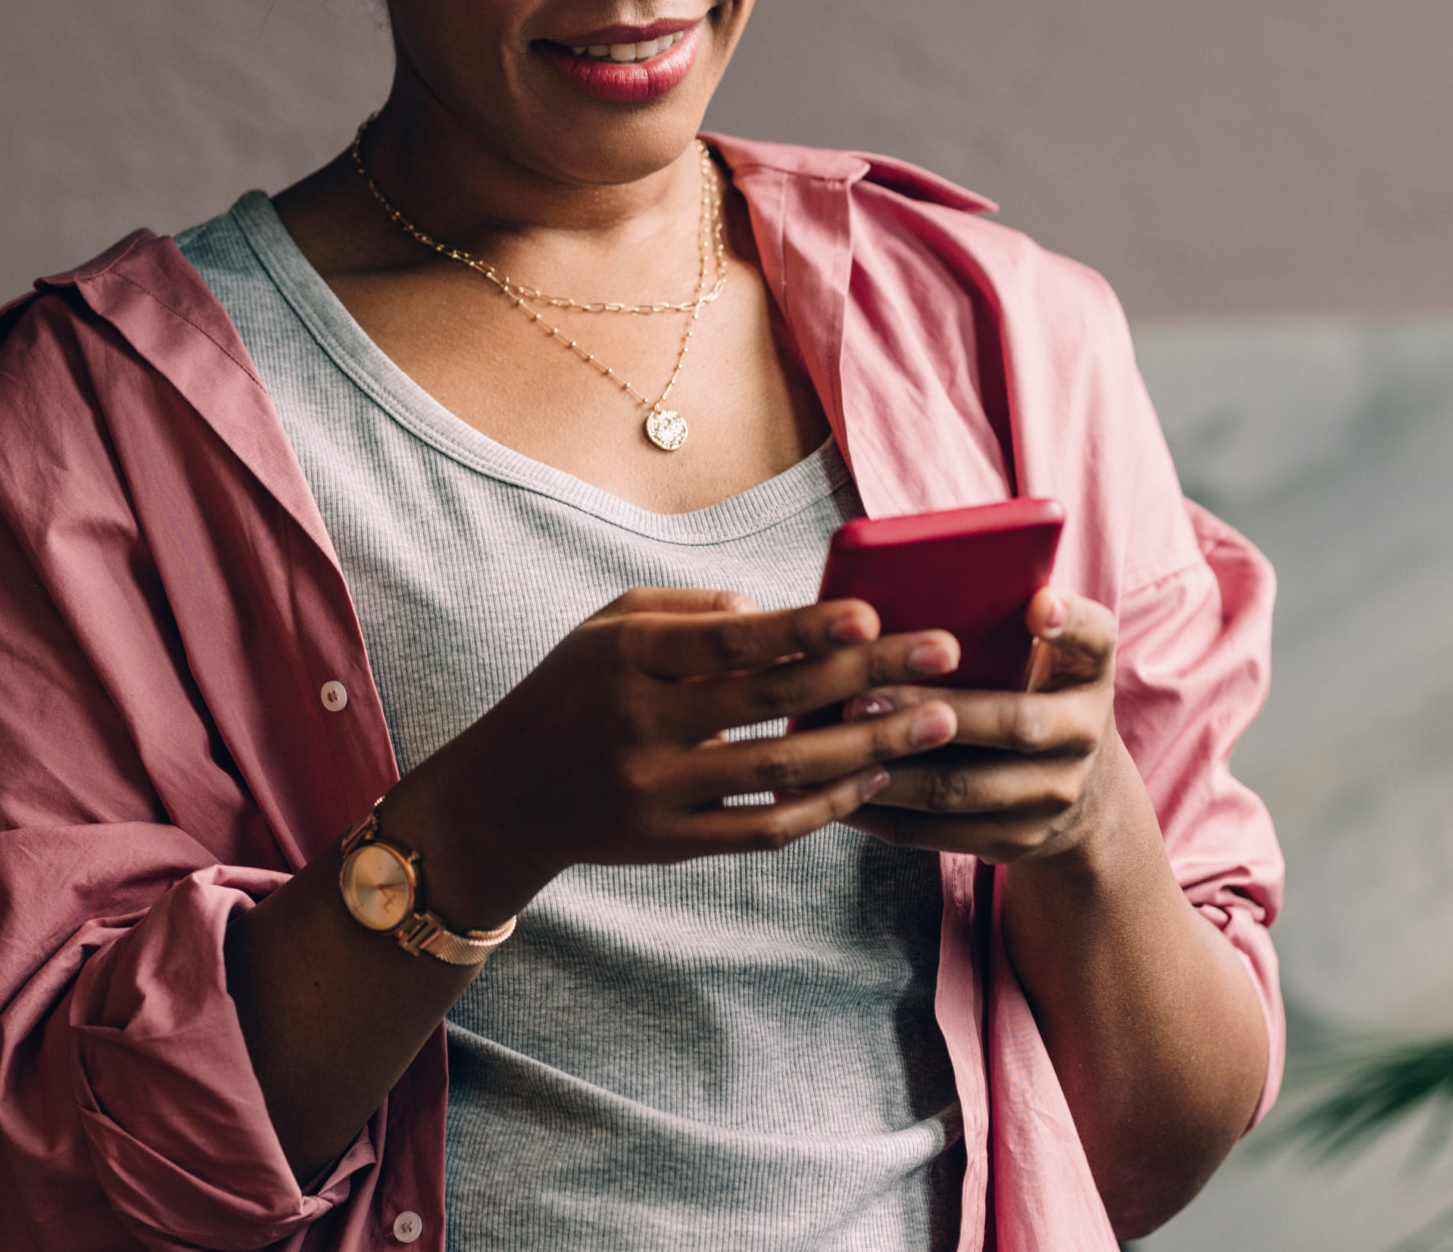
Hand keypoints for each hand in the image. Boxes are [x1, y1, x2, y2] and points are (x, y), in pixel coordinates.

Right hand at [393, 587, 966, 925]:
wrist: (507, 794)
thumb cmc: (574, 688)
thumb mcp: (612, 625)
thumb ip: (694, 611)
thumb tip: (782, 614)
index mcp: (628, 657)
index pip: (730, 641)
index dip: (805, 628)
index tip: (873, 612)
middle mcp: (642, 726)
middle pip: (775, 701)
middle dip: (869, 674)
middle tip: (945, 657)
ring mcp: (658, 792)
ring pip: (782, 771)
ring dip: (868, 744)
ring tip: (935, 722)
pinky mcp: (671, 843)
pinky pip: (764, 829)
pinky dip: (824, 806)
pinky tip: (872, 778)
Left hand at [836, 587, 1118, 864]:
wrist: (1084, 794)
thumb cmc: (1034, 691)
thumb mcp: (1043, 654)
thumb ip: (1003, 618)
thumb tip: (906, 576)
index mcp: (1088, 671)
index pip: (1093, 637)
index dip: (1069, 621)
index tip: (1038, 605)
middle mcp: (1084, 733)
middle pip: (1012, 722)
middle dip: (931, 709)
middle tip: (862, 695)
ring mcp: (1054, 796)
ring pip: (963, 788)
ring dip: (894, 769)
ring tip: (837, 744)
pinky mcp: (1017, 841)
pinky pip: (939, 833)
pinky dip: (884, 813)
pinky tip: (839, 790)